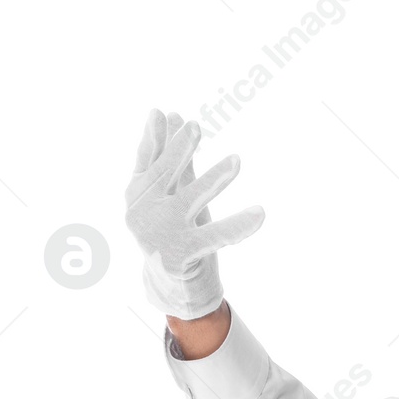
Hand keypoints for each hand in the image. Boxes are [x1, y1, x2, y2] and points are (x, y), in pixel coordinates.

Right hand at [124, 107, 264, 318]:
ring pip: (191, 201)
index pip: (146, 161)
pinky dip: (238, 225)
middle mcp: (142, 213)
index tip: (160, 113)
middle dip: (179, 152)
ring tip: (236, 160)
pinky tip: (259, 213)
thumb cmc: (176, 232)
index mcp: (138, 195)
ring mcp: (160, 235)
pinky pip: (215, 236)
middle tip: (195, 127)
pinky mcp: (180, 256)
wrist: (173, 286)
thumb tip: (177, 116)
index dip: (154, 139)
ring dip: (214, 180)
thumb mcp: (175, 192)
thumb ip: (177, 158)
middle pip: (165, 177)